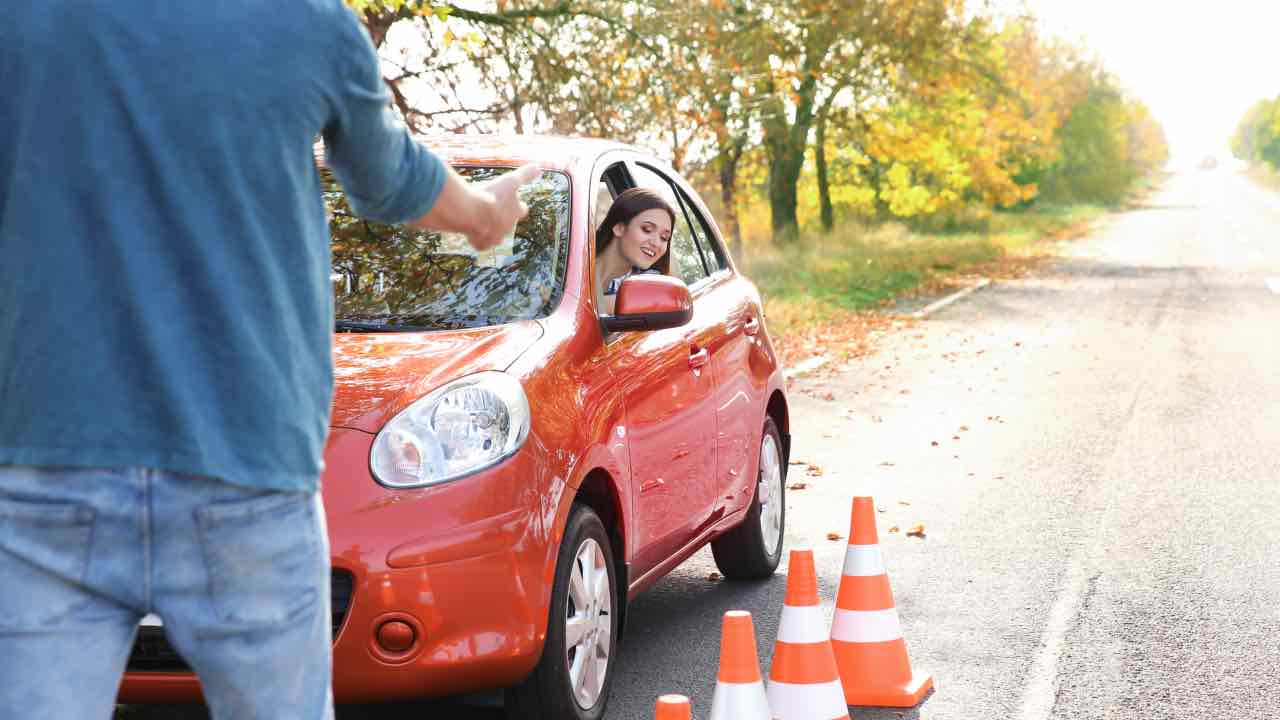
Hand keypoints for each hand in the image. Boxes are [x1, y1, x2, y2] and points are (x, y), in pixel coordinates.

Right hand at [409, 163, 541, 250]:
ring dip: (489, 228)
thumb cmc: (492, 195)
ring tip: (480, 220)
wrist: (472, 213)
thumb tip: (539, 167)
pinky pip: (480, 244)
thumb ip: (525, 175)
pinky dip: (476, 239)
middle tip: (494, 211)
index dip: (518, 205)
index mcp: (516, 212)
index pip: (521, 210)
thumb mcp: (510, 181)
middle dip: (503, 218)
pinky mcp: (481, 245)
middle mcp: (508, 228)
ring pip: (495, 235)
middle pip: (508, 224)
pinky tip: (470, 232)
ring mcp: (494, 238)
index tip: (513, 201)